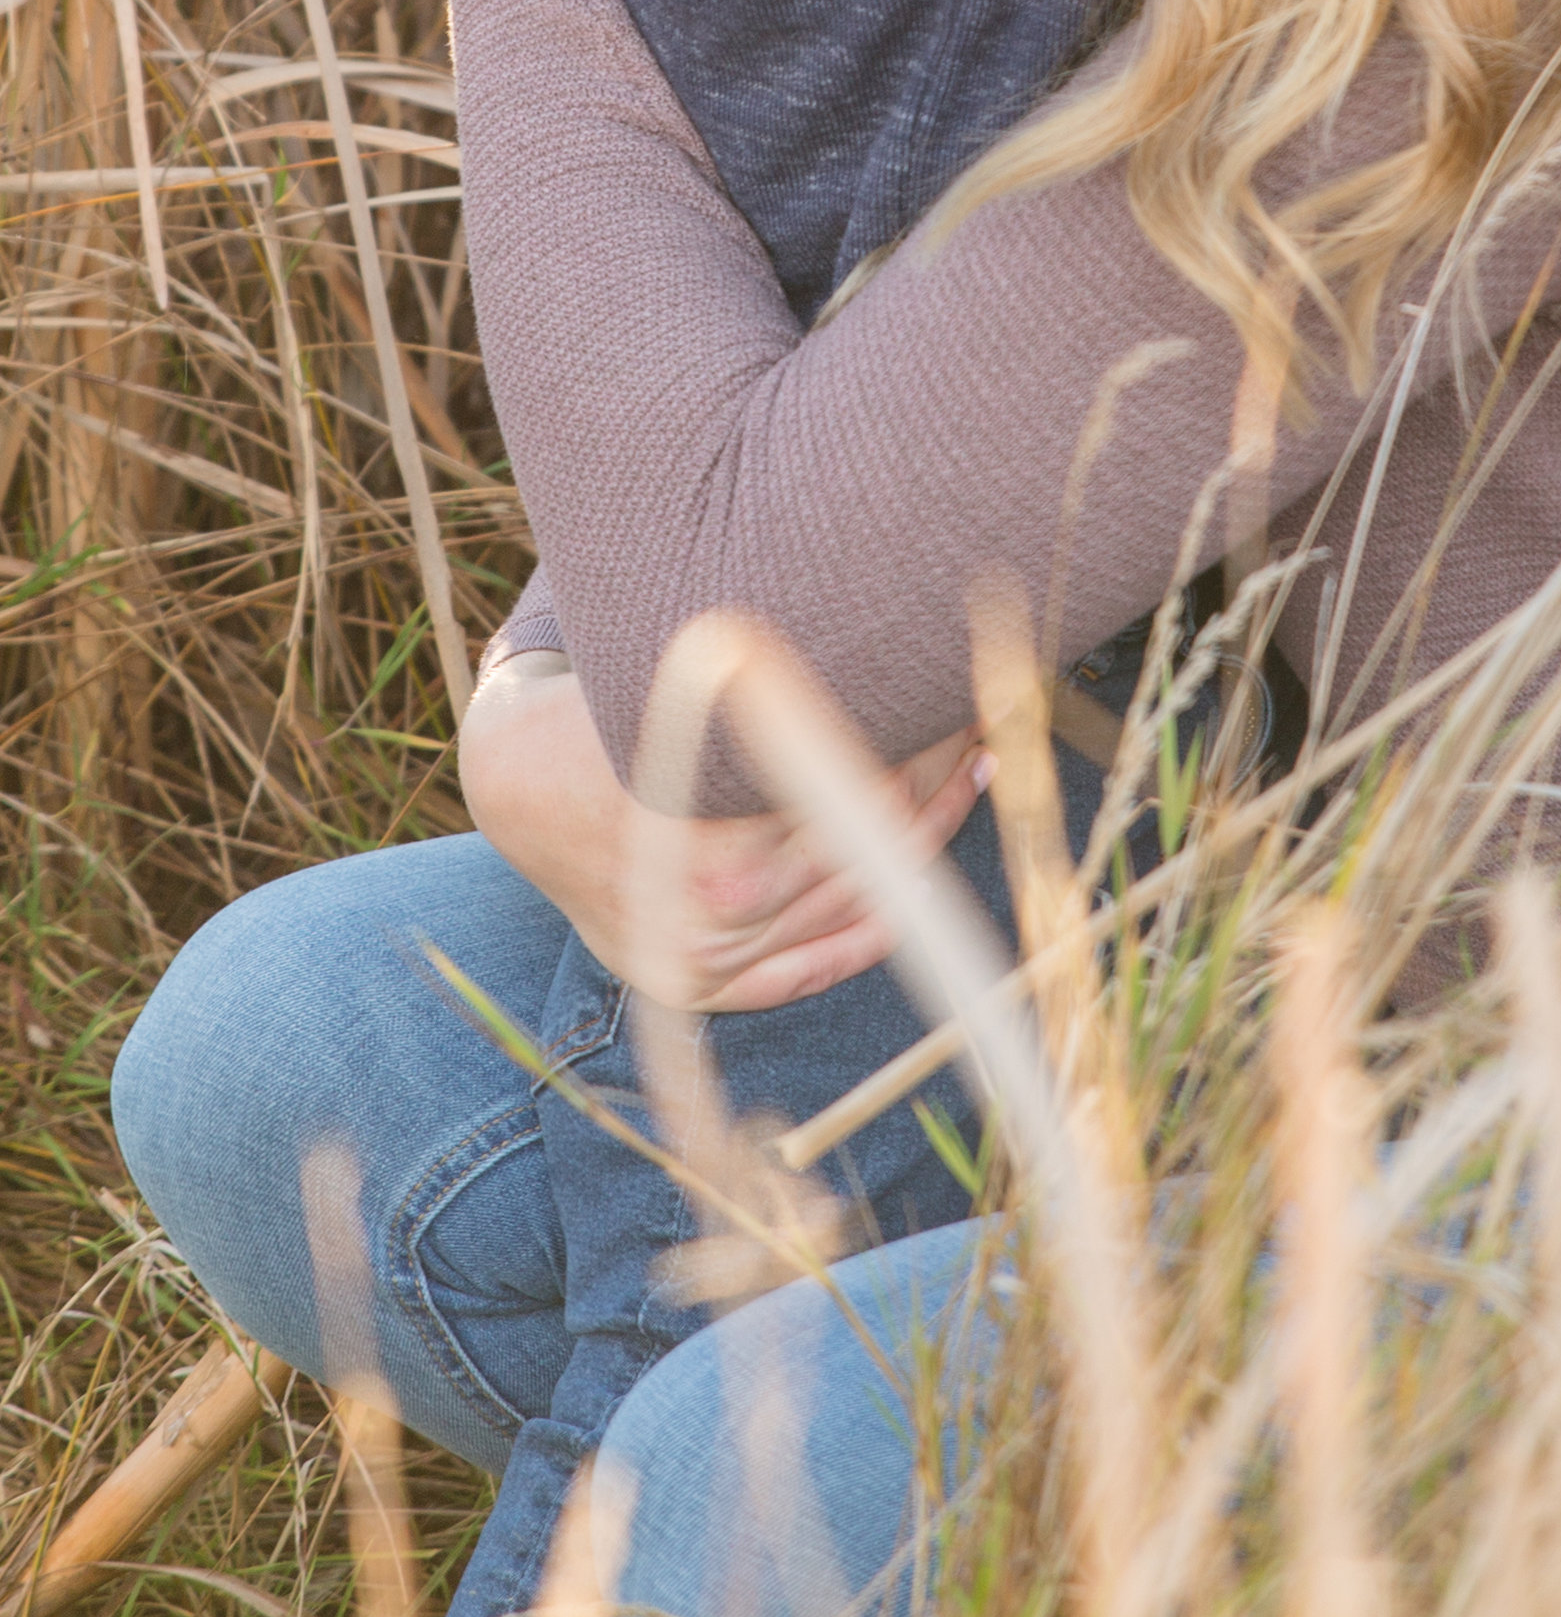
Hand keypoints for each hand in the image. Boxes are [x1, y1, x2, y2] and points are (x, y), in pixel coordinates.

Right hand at [458, 656, 991, 1010]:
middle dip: (931, 778)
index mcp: (702, 826)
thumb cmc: (618, 712)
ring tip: (970, 770)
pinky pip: (815, 967)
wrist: (524, 789)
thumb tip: (889, 628)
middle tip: (980, 723)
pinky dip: (875, 923)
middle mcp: (705, 908)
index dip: (919, 741)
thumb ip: (778, 686)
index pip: (853, 794)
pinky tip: (922, 872)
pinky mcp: (703, 988)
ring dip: (922, 837)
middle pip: (863, 847)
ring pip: (852, 903)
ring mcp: (706, 959)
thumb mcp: (691, 680)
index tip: (961, 696)